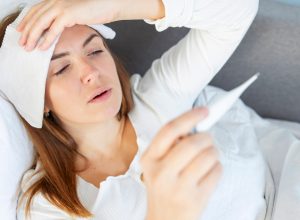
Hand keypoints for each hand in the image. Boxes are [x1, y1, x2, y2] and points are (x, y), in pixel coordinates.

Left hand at [17, 0, 164, 50]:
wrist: (109, 4)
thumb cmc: (96, 9)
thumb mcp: (76, 13)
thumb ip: (65, 18)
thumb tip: (58, 29)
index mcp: (56, 0)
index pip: (36, 10)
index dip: (27, 22)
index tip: (22, 32)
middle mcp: (56, 1)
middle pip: (35, 16)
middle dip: (27, 31)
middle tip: (22, 43)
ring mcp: (61, 6)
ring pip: (41, 22)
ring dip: (33, 36)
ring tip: (29, 47)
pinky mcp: (69, 13)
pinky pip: (54, 28)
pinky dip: (47, 38)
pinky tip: (42, 47)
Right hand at [141, 107, 221, 219]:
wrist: (164, 219)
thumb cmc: (164, 186)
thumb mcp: (157, 164)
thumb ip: (171, 144)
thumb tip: (197, 124)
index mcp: (150, 159)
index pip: (170, 130)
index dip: (189, 117)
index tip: (204, 110)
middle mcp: (161, 173)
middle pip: (193, 142)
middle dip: (207, 137)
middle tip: (208, 139)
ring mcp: (178, 187)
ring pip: (209, 156)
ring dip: (214, 152)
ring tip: (207, 158)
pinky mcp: (196, 199)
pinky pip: (217, 171)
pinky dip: (217, 167)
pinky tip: (208, 174)